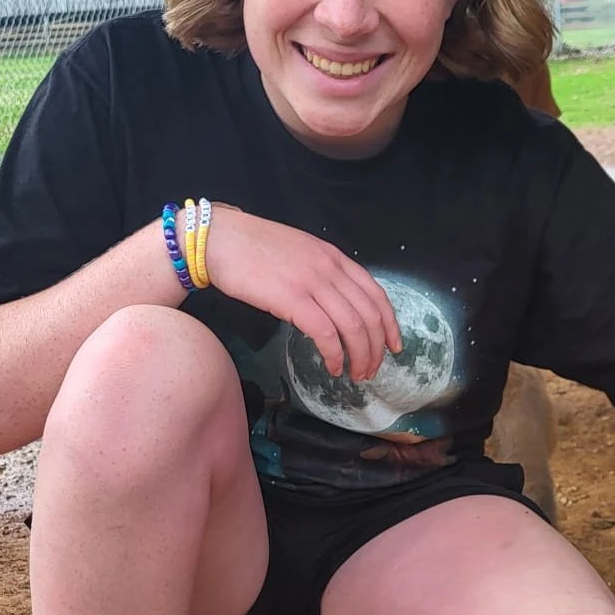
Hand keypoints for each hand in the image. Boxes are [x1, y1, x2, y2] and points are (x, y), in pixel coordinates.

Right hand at [204, 206, 401, 379]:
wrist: (221, 240)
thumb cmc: (254, 248)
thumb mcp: (301, 253)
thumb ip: (323, 273)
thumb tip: (336, 304)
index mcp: (335, 257)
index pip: (376, 294)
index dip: (390, 324)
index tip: (394, 346)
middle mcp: (330, 269)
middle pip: (369, 315)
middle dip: (377, 348)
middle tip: (371, 369)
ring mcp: (312, 283)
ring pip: (353, 327)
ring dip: (360, 356)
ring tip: (355, 374)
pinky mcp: (292, 299)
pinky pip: (326, 333)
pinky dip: (335, 354)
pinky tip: (333, 367)